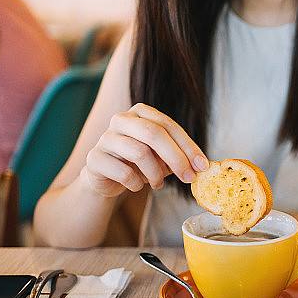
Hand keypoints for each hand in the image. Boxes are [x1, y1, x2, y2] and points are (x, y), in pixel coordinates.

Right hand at [82, 103, 208, 197]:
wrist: (106, 178)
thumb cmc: (139, 163)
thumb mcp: (161, 156)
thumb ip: (178, 155)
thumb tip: (200, 166)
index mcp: (141, 112)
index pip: (169, 125)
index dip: (188, 146)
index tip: (202, 166)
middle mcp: (121, 119)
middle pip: (154, 134)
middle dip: (176, 158)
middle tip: (188, 178)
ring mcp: (105, 137)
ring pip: (139, 152)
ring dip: (155, 174)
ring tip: (158, 184)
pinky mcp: (95, 158)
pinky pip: (123, 172)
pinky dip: (136, 184)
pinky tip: (137, 185)